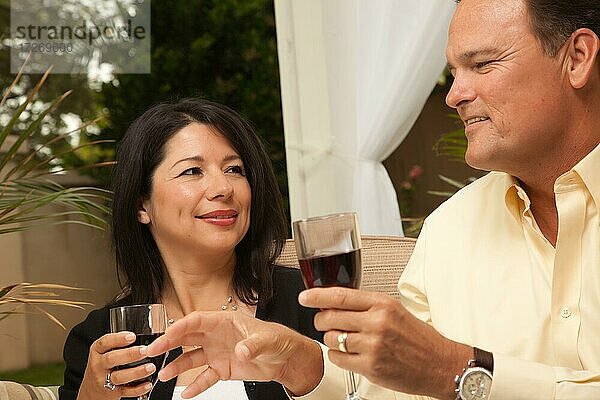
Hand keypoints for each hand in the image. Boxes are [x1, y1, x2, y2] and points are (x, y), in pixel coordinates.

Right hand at [76, 331, 156, 399]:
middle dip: (130, 354)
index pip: (104, 343)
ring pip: (119, 377)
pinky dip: (138, 389)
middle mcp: (98, 365)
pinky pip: (125, 391)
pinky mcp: (111, 393)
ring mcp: (103, 380)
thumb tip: (143, 338)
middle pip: (111, 359)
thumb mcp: (104, 352)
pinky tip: (147, 384)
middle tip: (145, 351)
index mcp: (97, 352)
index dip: (118, 339)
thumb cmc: (103, 367)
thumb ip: (118, 345)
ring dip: (136, 372)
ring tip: (150, 367)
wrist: (92, 390)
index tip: (132, 336)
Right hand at [146, 311, 323, 397]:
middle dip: (168, 343)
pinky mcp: (222, 369)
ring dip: (177, 366)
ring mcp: (217, 352)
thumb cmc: (278, 339)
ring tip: (163, 374)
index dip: (179, 327)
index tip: (165, 336)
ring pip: (191, 358)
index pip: (196, 321)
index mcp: (224, 321)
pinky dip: (195, 385)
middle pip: (187, 337)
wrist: (286, 358)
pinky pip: (204, 377)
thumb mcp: (267, 340)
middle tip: (152, 351)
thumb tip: (241, 351)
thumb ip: (253, 345)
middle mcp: (216, 336)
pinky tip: (185, 393)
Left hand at [299, 287, 472, 399]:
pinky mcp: (370, 367)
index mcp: (382, 304)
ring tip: (344, 339)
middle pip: (329, 317)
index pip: (340, 295)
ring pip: (331, 338)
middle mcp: (377, 323)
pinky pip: (337, 358)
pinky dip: (337, 355)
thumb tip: (335, 303)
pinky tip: (348, 352)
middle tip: (325, 321)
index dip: (317, 295)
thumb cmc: (419, 338)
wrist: (439, 364)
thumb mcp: (395, 310)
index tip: (305, 296)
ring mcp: (372, 346)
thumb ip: (366, 305)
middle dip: (321, 319)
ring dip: (331, 338)